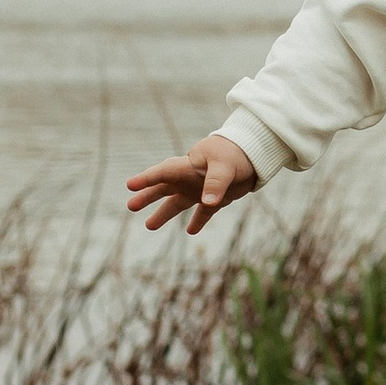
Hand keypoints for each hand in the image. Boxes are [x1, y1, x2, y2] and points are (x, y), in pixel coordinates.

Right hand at [126, 133, 261, 236]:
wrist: (255, 155)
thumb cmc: (236, 153)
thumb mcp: (226, 165)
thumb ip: (216, 183)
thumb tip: (207, 203)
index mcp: (189, 165)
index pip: (163, 172)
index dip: (146, 179)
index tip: (130, 185)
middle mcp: (190, 177)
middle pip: (164, 188)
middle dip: (147, 196)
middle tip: (131, 206)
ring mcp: (201, 189)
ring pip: (178, 203)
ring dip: (164, 214)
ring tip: (148, 226)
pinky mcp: (216, 199)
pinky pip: (203, 212)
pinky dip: (198, 221)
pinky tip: (190, 231)